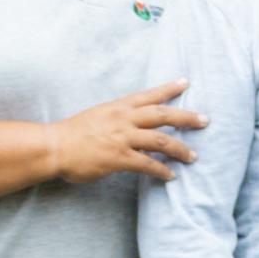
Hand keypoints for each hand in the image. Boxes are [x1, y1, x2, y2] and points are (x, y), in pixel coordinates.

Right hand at [47, 81, 202, 183]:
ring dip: (180, 149)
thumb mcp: (97, 115)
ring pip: (161, 140)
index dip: (169, 88)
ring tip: (193, 156)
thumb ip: (117, 118)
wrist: (54, 146)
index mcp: (118, 106)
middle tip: (205, 120)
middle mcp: (124, 119)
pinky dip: (161, 170)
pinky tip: (170, 176)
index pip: (149, 95)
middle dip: (187, 117)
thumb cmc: (72, 133)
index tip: (185, 82)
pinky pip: (147, 164)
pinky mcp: (119, 158)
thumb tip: (133, 125)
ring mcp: (122, 138)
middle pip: (163, 114)